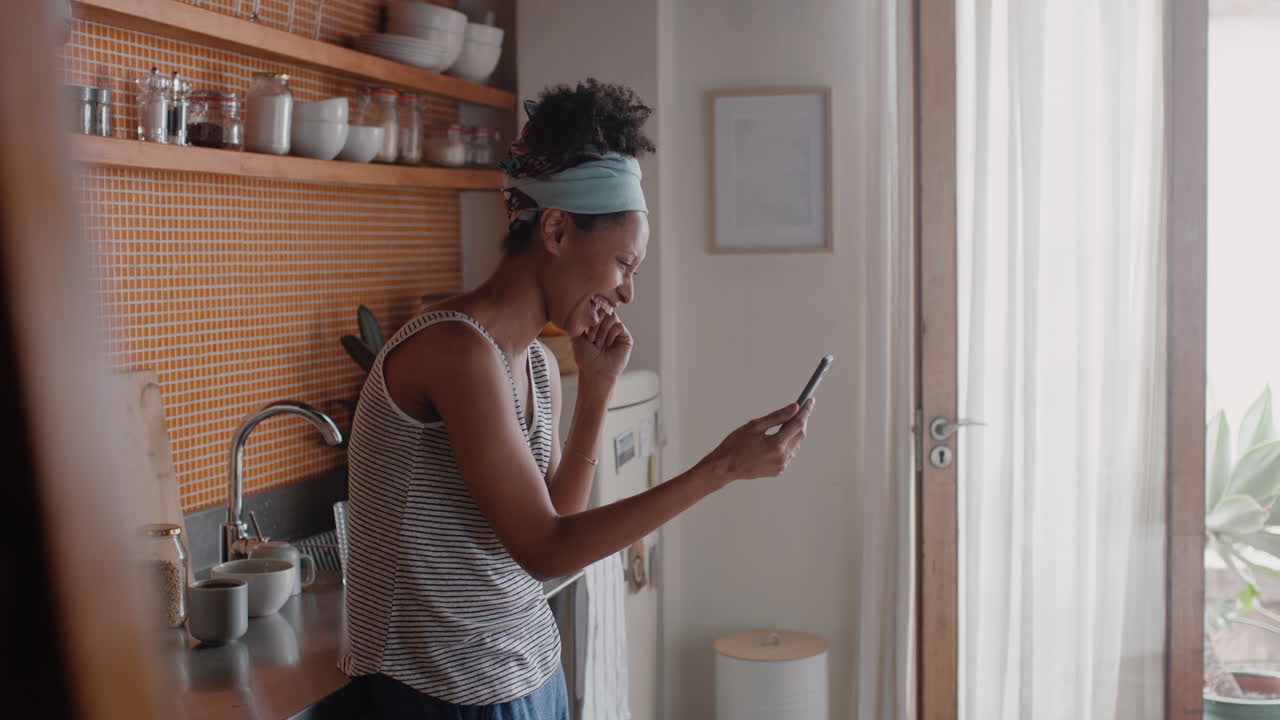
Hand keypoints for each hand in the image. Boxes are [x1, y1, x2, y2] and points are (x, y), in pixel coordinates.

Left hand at [572, 311, 631, 383]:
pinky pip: (619, 325)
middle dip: (596, 324)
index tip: (585, 331)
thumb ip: (580, 320)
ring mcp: (616, 331)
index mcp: (595, 324)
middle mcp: (606, 326)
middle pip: (604, 310)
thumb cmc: (585, 357)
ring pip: (612, 316)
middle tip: (591, 339)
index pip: (595, 308)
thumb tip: (588, 305)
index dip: (591, 316)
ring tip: (598, 344)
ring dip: (603, 330)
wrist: (595, 371)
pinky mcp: (625, 337)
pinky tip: (608, 344)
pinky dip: (611, 334)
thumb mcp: (576, 337)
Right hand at [698, 399, 813, 486]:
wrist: (725, 467)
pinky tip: (779, 439)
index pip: (798, 424)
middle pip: (800, 435)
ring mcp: (781, 466)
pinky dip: (788, 445)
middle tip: (800, 409)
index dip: (805, 411)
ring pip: (796, 445)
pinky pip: (789, 455)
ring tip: (786, 424)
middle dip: (801, 421)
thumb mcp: (755, 426)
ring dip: (794, 433)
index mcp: (776, 444)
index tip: (809, 400)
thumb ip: (777, 416)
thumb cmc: (736, 444)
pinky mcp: (778, 471)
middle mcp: (782, 457)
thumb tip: (795, 407)